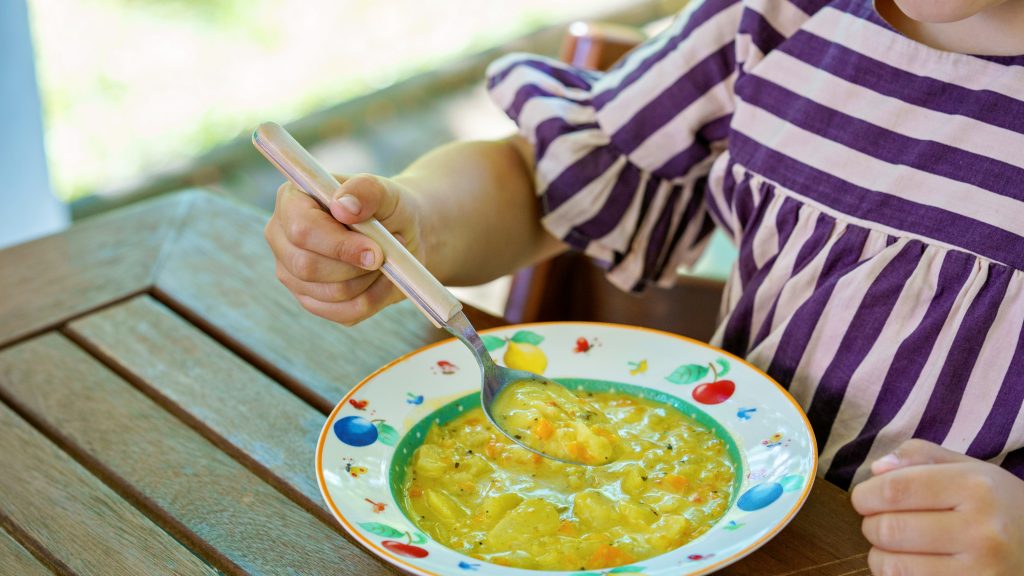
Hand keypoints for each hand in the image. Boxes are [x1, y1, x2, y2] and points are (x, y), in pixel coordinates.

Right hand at [264, 173, 424, 324]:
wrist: (401, 234)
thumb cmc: (389, 208)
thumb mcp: (386, 191)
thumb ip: (365, 190)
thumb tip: (343, 206)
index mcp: (291, 201)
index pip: (301, 230)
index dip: (339, 245)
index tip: (375, 251)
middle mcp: (282, 238)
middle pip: (308, 266)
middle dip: (355, 266)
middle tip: (385, 254)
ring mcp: (292, 273)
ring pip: (329, 293)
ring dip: (368, 280)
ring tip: (386, 259)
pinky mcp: (312, 301)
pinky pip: (343, 313)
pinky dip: (373, 299)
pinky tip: (382, 279)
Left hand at [851, 439, 1023, 575]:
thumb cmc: (1000, 506)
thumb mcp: (972, 469)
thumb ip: (921, 458)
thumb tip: (877, 470)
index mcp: (976, 488)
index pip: (894, 489)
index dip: (866, 495)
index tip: (864, 498)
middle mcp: (982, 531)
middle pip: (889, 529)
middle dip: (871, 525)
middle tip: (880, 522)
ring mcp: (981, 572)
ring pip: (893, 566)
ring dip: (880, 556)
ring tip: (895, 546)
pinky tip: (911, 564)